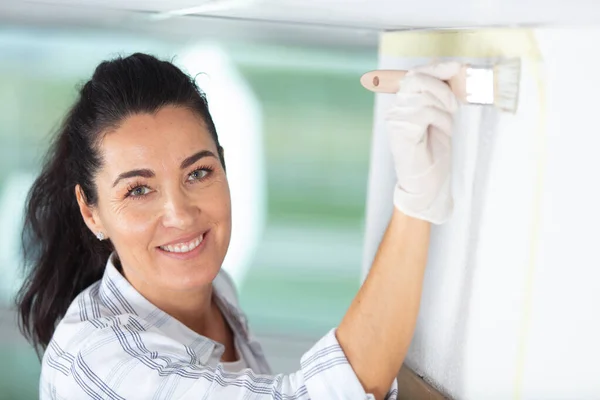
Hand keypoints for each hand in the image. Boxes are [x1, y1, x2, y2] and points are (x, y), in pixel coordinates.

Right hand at [385, 62, 460, 223]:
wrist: (428, 185)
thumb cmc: (434, 154)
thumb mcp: (443, 117)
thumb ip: (444, 94)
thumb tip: (456, 68)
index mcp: (405, 104)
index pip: (416, 73)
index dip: (437, 67)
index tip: (458, 67)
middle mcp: (397, 110)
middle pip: (415, 77)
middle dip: (441, 83)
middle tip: (455, 102)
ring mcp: (396, 120)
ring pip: (421, 92)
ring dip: (444, 103)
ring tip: (450, 120)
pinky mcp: (401, 131)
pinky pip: (424, 111)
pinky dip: (441, 118)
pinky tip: (445, 130)